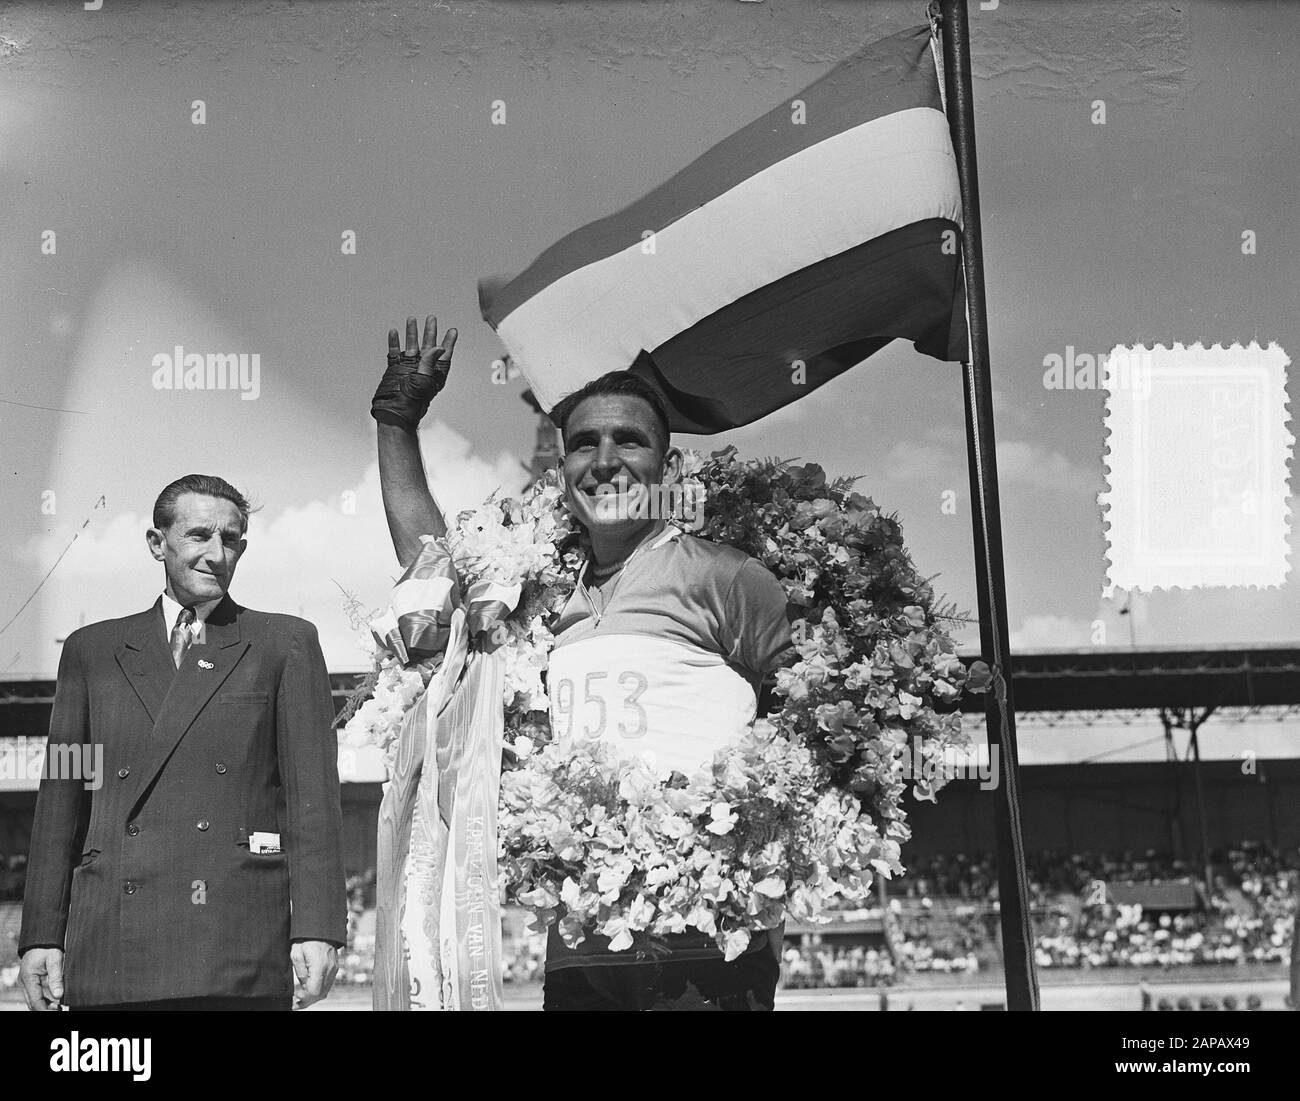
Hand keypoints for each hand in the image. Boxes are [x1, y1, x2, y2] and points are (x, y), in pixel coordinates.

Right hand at [19, 947, 64, 1010]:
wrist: (41, 939)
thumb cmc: (48, 947)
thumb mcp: (55, 959)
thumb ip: (56, 977)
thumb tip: (59, 995)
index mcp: (28, 977)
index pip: (35, 1000)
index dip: (44, 1009)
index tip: (55, 1011)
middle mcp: (24, 982)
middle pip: (32, 1002)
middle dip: (45, 1008)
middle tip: (60, 1009)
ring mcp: (27, 982)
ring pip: (34, 1000)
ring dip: (45, 1005)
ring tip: (59, 1006)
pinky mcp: (31, 981)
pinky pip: (36, 994)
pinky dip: (45, 999)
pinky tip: (55, 1001)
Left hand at [290, 940, 338, 1008]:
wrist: (320, 929)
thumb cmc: (306, 939)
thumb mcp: (297, 954)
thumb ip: (300, 973)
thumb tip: (303, 986)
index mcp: (320, 966)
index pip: (314, 991)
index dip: (304, 998)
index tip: (295, 997)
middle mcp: (329, 969)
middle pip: (320, 994)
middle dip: (307, 1001)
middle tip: (295, 1003)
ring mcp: (333, 969)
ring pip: (325, 991)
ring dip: (313, 997)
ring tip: (300, 999)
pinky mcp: (334, 968)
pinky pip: (327, 984)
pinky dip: (318, 990)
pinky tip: (309, 990)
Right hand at [371, 314, 456, 428]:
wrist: (395, 412)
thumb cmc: (413, 400)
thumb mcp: (424, 379)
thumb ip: (430, 362)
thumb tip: (439, 347)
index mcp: (434, 373)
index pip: (444, 354)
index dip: (448, 342)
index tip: (453, 330)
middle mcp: (422, 368)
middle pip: (428, 346)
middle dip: (430, 332)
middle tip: (432, 318)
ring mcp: (408, 367)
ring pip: (411, 345)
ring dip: (412, 333)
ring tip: (412, 319)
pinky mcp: (395, 369)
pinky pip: (394, 352)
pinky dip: (395, 342)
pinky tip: (394, 332)